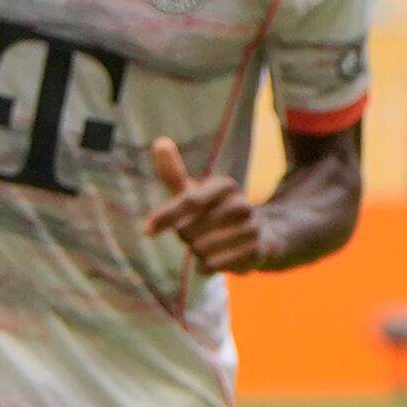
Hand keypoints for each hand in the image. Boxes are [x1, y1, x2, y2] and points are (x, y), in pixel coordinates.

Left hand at [146, 134, 264, 274]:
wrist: (260, 235)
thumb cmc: (216, 212)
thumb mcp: (195, 192)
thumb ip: (174, 173)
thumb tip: (160, 141)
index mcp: (224, 186)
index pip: (189, 201)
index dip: (166, 216)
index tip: (146, 230)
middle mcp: (241, 204)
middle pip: (192, 229)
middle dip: (186, 235)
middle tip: (196, 233)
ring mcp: (252, 228)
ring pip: (203, 248)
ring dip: (197, 252)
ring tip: (207, 245)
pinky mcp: (259, 250)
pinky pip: (218, 264)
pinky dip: (208, 266)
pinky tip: (209, 261)